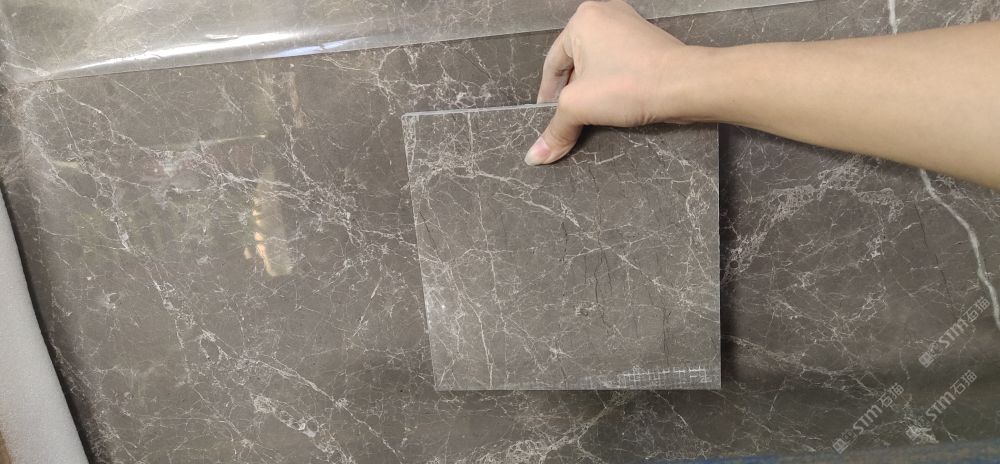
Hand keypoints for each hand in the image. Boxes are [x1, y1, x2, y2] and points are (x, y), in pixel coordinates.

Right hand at [526, 0, 701, 164]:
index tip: (549, 120)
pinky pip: (619, 65)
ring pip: (598, 65)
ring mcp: (629, 26)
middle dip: (571, 94)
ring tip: (593, 115)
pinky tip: (615, 105)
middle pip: (575, 64)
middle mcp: (604, 15)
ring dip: (592, 91)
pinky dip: (613, 85)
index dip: (547, 97)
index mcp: (582, 20)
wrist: (685, 85)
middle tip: (570, 120)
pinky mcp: (647, 42)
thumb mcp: (580, 107)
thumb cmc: (630, 85)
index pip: (552, 65)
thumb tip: (535, 157)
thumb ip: (555, 130)